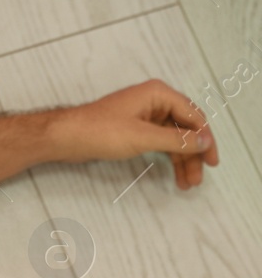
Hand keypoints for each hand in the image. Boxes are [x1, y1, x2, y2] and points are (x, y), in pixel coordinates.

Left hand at [48, 79, 217, 188]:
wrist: (64, 137)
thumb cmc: (100, 131)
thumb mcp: (143, 137)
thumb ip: (176, 140)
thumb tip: (205, 142)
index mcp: (159, 94)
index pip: (193, 116)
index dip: (205, 139)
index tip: (212, 161)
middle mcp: (154, 101)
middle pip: (184, 129)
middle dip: (192, 155)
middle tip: (198, 179)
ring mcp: (144, 116)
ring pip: (171, 139)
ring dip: (181, 160)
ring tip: (187, 184)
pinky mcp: (134, 129)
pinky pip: (158, 143)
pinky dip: (166, 158)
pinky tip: (173, 174)